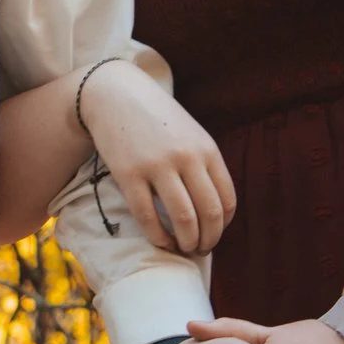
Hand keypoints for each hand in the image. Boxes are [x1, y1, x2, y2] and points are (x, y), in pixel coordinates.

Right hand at [78, 62, 234, 253]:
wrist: (115, 95)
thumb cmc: (156, 119)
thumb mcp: (190, 134)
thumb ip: (204, 165)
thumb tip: (214, 211)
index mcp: (206, 149)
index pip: (227, 200)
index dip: (224, 226)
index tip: (214, 234)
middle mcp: (186, 158)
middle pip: (210, 213)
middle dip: (208, 240)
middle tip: (200, 249)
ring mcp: (157, 166)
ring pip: (183, 219)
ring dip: (187, 242)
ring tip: (183, 248)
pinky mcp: (129, 174)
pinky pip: (148, 217)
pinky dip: (158, 236)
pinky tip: (160, 240)